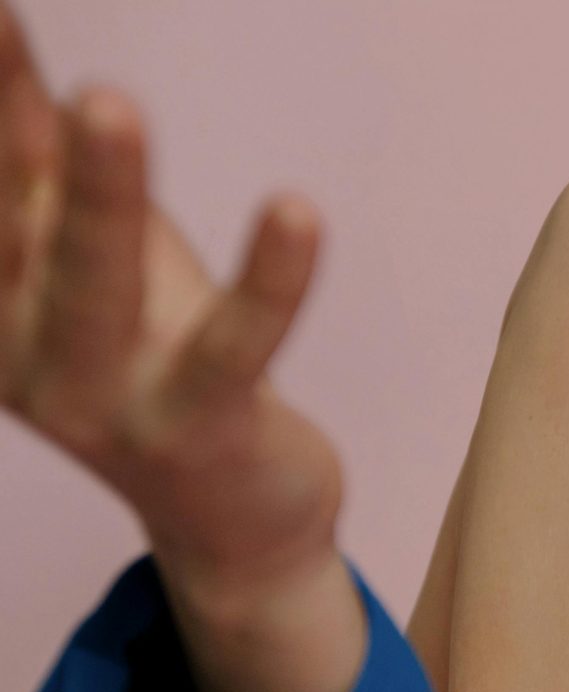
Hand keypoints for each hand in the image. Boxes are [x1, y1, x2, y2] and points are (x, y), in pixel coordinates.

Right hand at [1, 2, 343, 607]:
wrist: (232, 524)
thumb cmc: (158, 363)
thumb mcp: (101, 261)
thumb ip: (53, 172)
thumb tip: (20, 57)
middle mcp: (26, 356)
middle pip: (12, 228)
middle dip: (6, 128)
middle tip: (0, 22)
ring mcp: (105, 404)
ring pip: (98, 289)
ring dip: (103, 194)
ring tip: (109, 103)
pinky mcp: (199, 433)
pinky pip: (236, 348)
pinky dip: (269, 279)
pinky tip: (298, 208)